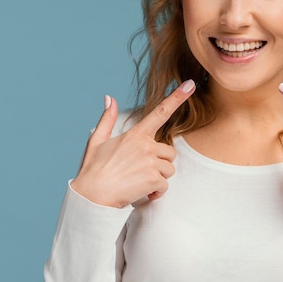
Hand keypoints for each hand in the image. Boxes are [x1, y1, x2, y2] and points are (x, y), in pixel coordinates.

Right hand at [72, 80, 195, 207]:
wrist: (92, 196)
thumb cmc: (93, 170)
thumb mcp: (97, 140)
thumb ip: (107, 119)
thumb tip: (109, 98)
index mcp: (135, 134)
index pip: (160, 112)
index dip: (177, 97)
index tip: (190, 85)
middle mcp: (146, 145)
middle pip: (169, 152)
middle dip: (160, 163)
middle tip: (141, 172)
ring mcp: (151, 162)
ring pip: (169, 169)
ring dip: (158, 178)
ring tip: (139, 182)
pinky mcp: (153, 178)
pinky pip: (164, 185)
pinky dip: (156, 193)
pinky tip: (143, 194)